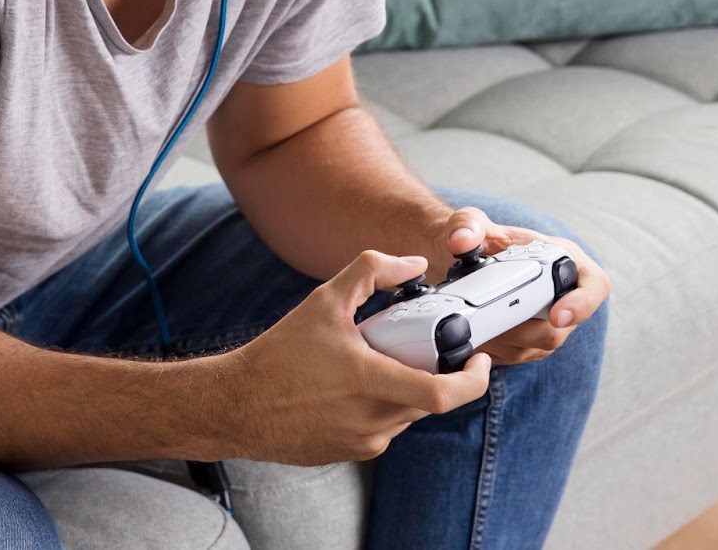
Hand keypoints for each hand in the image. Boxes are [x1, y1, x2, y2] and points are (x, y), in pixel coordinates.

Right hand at [217, 249, 492, 465]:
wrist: (237, 405)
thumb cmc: (278, 355)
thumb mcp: (324, 300)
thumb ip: (371, 271)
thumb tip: (413, 264)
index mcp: (371, 384)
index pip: (443, 395)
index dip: (474, 381)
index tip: (481, 361)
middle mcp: (373, 421)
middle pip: (428, 399)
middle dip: (431, 373)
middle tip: (415, 348)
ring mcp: (363, 442)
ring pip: (406, 413)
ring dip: (402, 388)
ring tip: (368, 364)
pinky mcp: (351, 454)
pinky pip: (382, 427)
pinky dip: (379, 404)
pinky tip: (347, 387)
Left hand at [433, 207, 610, 366]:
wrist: (464, 259)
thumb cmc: (481, 238)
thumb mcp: (471, 221)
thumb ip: (467, 225)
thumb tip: (461, 242)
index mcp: (564, 260)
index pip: (594, 286)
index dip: (581, 304)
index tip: (556, 315)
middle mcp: (563, 295)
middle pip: (558, 328)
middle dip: (520, 327)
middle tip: (487, 316)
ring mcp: (548, 323)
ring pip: (535, 347)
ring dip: (502, 340)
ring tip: (474, 322)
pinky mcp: (529, 343)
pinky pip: (516, 356)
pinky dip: (493, 349)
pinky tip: (474, 334)